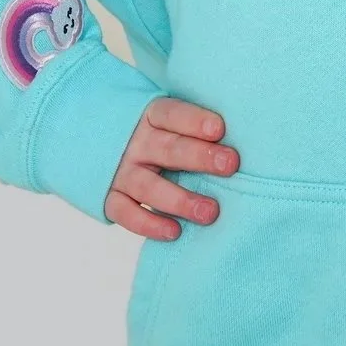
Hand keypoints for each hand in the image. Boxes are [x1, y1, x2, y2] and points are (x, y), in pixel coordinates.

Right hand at [105, 96, 238, 238]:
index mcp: (151, 116)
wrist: (100, 142)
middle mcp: (136, 143)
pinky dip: (148, 224)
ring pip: (148, 186)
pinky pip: (125, 213)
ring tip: (210, 212)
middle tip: (230, 165)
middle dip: (200, 157)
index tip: (219, 129)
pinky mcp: (111, 197)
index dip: (193, 120)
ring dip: (179, 200)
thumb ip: (196, 125)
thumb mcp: (169, 119)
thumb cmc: (156, 133)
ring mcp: (121, 172)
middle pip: (168, 149)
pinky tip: (174, 232)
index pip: (171, 114)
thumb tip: (245, 131)